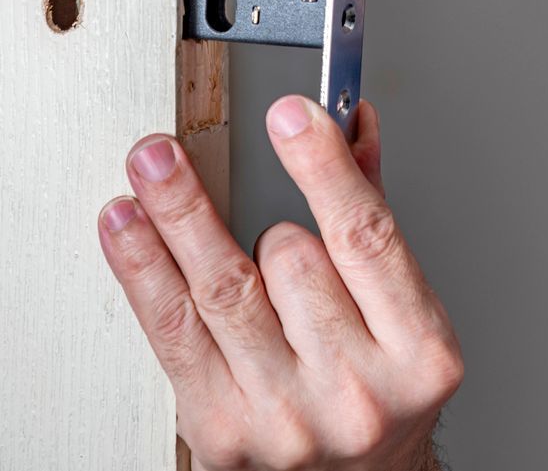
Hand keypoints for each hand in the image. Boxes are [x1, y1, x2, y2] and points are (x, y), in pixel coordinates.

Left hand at [98, 97, 462, 470]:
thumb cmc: (381, 389)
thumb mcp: (403, 308)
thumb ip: (371, 212)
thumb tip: (354, 124)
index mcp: (419, 353)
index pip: (367, 237)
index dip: (324, 167)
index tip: (290, 115)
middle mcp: (357, 392)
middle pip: (292, 260)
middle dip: (267, 222)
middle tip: (234, 171)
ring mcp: (286, 418)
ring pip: (225, 289)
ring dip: (180, 216)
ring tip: (152, 163)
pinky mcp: (221, 432)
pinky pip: (172, 332)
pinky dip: (144, 269)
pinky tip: (128, 225)